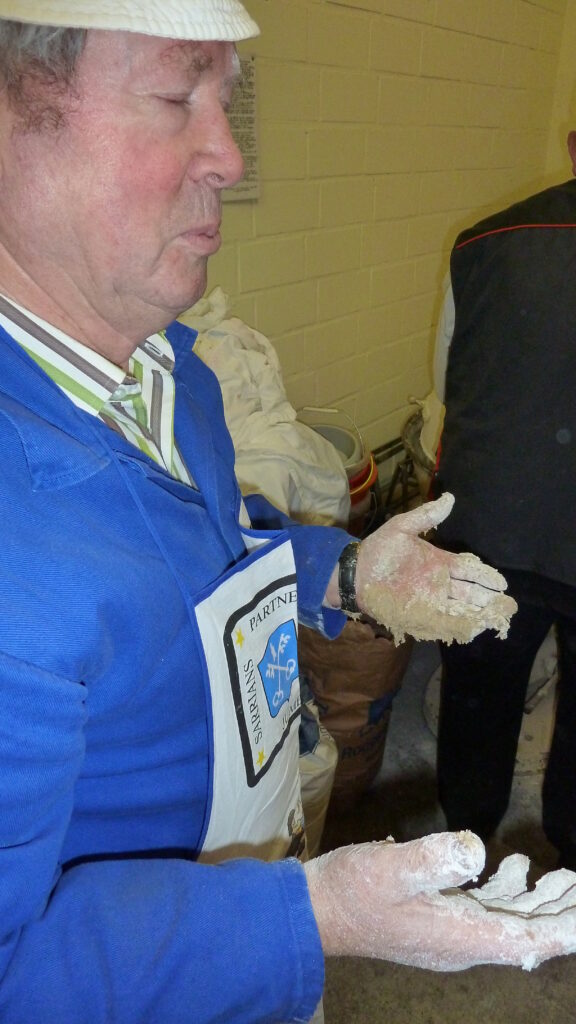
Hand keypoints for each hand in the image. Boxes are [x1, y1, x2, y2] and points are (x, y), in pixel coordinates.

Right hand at [304, 832, 575, 970]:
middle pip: (525, 932)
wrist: (314, 910)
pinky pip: (485, 911)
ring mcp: (448, 933)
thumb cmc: (351, 891)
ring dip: (537, 900)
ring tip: (563, 877)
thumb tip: (476, 849)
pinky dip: (506, 892)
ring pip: (507, 921)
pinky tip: (511, 869)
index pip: (528, 941)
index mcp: (459, 937)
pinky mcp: (435, 920)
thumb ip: (434, 859)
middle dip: (559, 910)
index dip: (564, 926)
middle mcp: (461, 942)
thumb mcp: (391, 868)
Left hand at [354, 492, 516, 643]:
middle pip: (471, 594)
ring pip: (462, 610)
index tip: (502, 583)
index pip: (470, 570)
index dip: (486, 577)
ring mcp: (431, 601)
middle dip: (490, 600)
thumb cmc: (378, 550)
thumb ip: (426, 516)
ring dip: (479, 615)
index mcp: (440, 563)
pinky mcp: (419, 615)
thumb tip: (450, 498)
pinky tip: (473, 628)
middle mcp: (440, 584)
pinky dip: (458, 626)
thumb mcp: (402, 528)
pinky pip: (443, 623)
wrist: (355, 572)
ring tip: (497, 619)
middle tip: (509, 606)